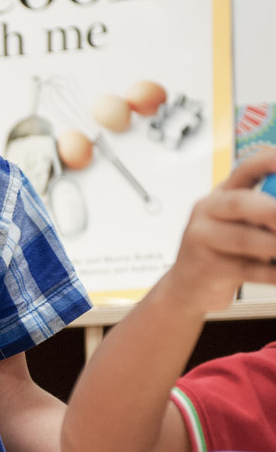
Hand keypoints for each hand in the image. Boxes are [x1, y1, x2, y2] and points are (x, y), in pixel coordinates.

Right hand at [161, 149, 275, 314]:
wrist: (186, 288)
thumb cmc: (221, 253)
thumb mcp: (239, 226)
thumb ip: (261, 213)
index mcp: (220, 197)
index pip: (246, 170)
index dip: (269, 162)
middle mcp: (207, 213)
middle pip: (239, 203)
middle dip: (271, 210)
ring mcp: (203, 240)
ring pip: (244, 238)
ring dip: (274, 244)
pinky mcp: (208, 269)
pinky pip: (247, 269)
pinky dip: (272, 273)